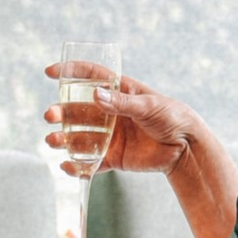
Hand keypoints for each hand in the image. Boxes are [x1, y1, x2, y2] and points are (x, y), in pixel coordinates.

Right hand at [42, 64, 195, 179]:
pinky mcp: (113, 157)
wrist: (186, 147)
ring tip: (52, 141)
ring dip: (63, 138)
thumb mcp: (149, 105)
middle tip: (50, 115)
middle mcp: (109, 113)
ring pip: (79, 137)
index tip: (51, 72)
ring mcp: (110, 136)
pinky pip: (91, 163)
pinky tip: (66, 165)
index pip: (90, 77)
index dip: (70, 72)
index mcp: (118, 92)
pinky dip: (77, 166)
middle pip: (77, 110)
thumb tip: (95, 95)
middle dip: (61, 112)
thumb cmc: (172, 117)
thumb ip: (123, 103)